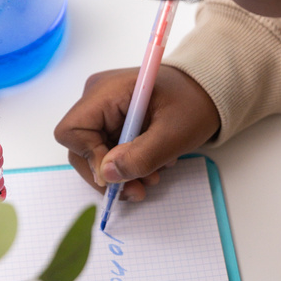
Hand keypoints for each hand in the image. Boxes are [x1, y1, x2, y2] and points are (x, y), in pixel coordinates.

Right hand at [54, 65, 220, 200]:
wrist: (208, 90)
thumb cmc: (194, 102)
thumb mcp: (173, 134)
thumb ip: (140, 156)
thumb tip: (107, 175)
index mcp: (106, 91)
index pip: (72, 131)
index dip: (89, 158)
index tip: (118, 175)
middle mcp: (98, 98)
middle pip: (80, 147)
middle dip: (107, 174)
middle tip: (137, 190)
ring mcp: (104, 110)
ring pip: (95, 154)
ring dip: (120, 174)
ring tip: (151, 178)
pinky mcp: (113, 121)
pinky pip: (107, 150)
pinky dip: (127, 165)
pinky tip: (151, 166)